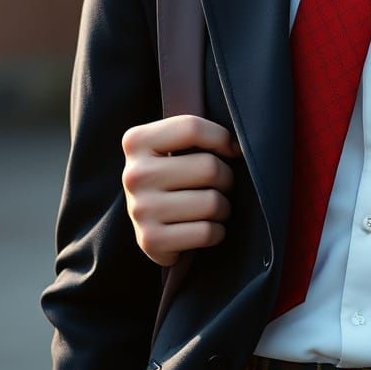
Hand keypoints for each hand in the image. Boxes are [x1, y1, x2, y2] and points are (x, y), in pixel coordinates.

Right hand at [122, 115, 241, 266]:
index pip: (192, 128)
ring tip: (213, 207)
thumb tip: (236, 146)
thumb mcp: (176, 145)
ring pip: (212, 203)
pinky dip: (216, 232)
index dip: (222, 138)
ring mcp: (140, 210)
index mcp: (137, 142)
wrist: (153, 223)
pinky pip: (206, 232)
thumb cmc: (175, 176)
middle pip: (209, 167)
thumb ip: (198, 135)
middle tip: (220, 185)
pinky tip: (205, 227)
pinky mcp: (150, 241)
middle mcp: (133, 175)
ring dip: (223, 207)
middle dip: (227, 178)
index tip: (230, 149)